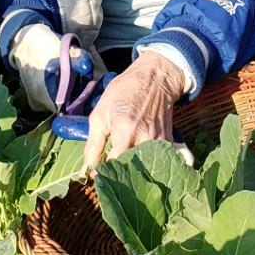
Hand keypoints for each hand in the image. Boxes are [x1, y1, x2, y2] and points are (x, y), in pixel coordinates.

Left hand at [83, 52, 183, 170]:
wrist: (154, 79)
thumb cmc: (124, 92)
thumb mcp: (100, 114)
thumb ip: (93, 145)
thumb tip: (86, 171)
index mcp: (124, 130)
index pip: (112, 165)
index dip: (103, 171)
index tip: (98, 172)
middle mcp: (145, 138)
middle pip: (131, 170)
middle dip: (119, 175)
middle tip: (110, 172)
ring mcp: (159, 141)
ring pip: (145, 169)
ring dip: (134, 171)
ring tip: (124, 168)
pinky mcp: (169, 142)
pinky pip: (156, 161)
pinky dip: (147, 165)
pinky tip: (138, 160)